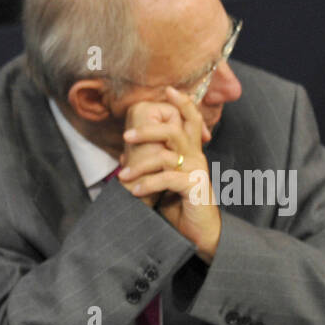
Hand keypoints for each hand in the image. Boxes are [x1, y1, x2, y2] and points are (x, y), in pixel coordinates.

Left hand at [118, 87, 221, 262]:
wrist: (201, 235)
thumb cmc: (180, 208)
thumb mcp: (162, 184)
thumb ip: (150, 168)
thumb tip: (123, 159)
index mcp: (191, 152)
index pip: (189, 119)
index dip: (181, 103)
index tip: (167, 90)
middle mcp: (197, 157)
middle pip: (176, 129)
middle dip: (150, 129)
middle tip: (126, 136)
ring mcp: (197, 171)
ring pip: (168, 154)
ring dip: (141, 164)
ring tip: (123, 175)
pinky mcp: (195, 188)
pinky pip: (168, 178)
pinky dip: (148, 183)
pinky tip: (135, 192)